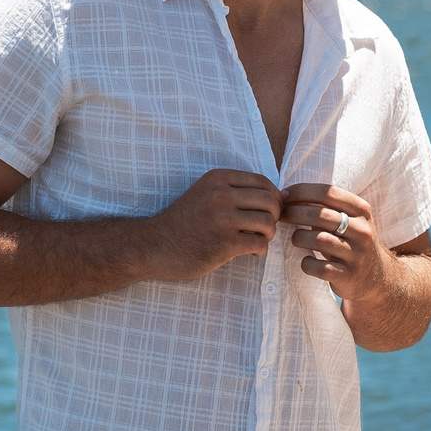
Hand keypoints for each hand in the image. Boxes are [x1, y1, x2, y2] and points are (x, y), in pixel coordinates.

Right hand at [145, 169, 283, 278]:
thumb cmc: (184, 221)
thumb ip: (232, 189)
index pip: (263, 181)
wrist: (154, 245)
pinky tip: (252, 252)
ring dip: (269, 234)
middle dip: (275, 216)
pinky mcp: (224, 244)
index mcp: (218, 178)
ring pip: (269, 222)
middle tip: (266, 227)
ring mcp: (222, 219)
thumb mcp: (204, 193)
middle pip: (270, 201)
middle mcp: (221, 195)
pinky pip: (260, 243)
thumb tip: (275, 196)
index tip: (269, 210)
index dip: (274, 197)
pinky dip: (261, 249)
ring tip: (258, 239)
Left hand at [282, 184, 388, 301]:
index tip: (284, 196)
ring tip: (295, 238)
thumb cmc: (351, 242)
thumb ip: (326, 207)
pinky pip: (319, 267)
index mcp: (361, 211)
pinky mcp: (348, 275)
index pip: (328, 193)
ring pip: (318, 240)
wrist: (375, 277)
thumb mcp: (348, 220)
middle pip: (320, 215)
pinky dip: (307, 263)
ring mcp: (356, 254)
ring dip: (298, 238)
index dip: (302, 192)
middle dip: (294, 213)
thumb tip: (288, 196)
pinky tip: (307, 261)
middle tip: (282, 216)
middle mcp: (362, 231)